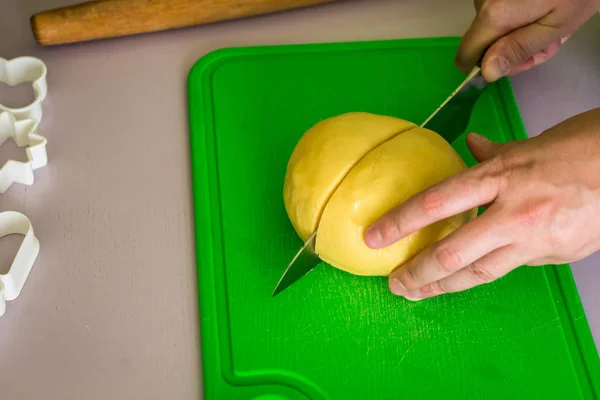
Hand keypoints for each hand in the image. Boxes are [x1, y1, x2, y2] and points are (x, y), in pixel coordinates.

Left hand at [364, 108, 599, 300]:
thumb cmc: (586, 147)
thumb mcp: (531, 143)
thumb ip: (495, 153)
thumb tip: (471, 147)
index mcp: (502, 175)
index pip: (436, 203)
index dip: (400, 222)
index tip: (374, 237)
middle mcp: (514, 211)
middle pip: (453, 252)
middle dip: (418, 273)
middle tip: (394, 284)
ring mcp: (534, 239)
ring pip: (479, 272)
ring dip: (444, 286)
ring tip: (418, 292)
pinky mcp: (554, 256)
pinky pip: (512, 267)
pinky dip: (486, 271)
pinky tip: (467, 277)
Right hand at [456, 0, 599, 80]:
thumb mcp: (555, 26)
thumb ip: (518, 49)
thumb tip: (487, 72)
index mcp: (495, 17)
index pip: (466, 56)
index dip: (486, 67)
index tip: (516, 63)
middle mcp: (483, 2)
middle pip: (483, 41)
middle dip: (512, 47)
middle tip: (546, 41)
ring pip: (492, 26)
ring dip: (517, 31)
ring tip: (547, 22)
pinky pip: (498, 10)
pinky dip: (517, 15)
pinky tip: (538, 9)